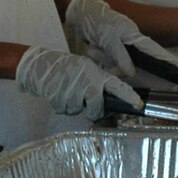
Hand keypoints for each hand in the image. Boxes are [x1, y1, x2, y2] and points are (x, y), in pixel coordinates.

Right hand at [14, 45, 142, 117]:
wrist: (38, 65)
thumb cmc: (63, 68)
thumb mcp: (84, 68)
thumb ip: (95, 81)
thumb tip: (104, 100)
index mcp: (95, 73)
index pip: (116, 85)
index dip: (128, 95)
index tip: (138, 103)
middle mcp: (87, 81)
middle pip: (96, 108)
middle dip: (92, 111)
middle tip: (85, 106)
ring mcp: (73, 90)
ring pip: (78, 110)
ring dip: (72, 105)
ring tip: (65, 91)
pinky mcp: (60, 98)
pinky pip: (64, 110)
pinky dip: (60, 106)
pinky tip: (57, 93)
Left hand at [62, 0, 177, 75]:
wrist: (79, 13)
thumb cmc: (97, 21)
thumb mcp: (108, 38)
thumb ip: (121, 56)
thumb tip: (132, 73)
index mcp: (132, 34)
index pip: (151, 48)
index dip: (163, 57)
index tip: (177, 64)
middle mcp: (128, 40)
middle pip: (129, 61)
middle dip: (113, 60)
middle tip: (98, 50)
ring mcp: (118, 44)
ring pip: (115, 61)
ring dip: (102, 55)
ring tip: (93, 45)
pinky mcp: (108, 47)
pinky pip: (106, 58)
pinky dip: (98, 54)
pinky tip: (91, 46)